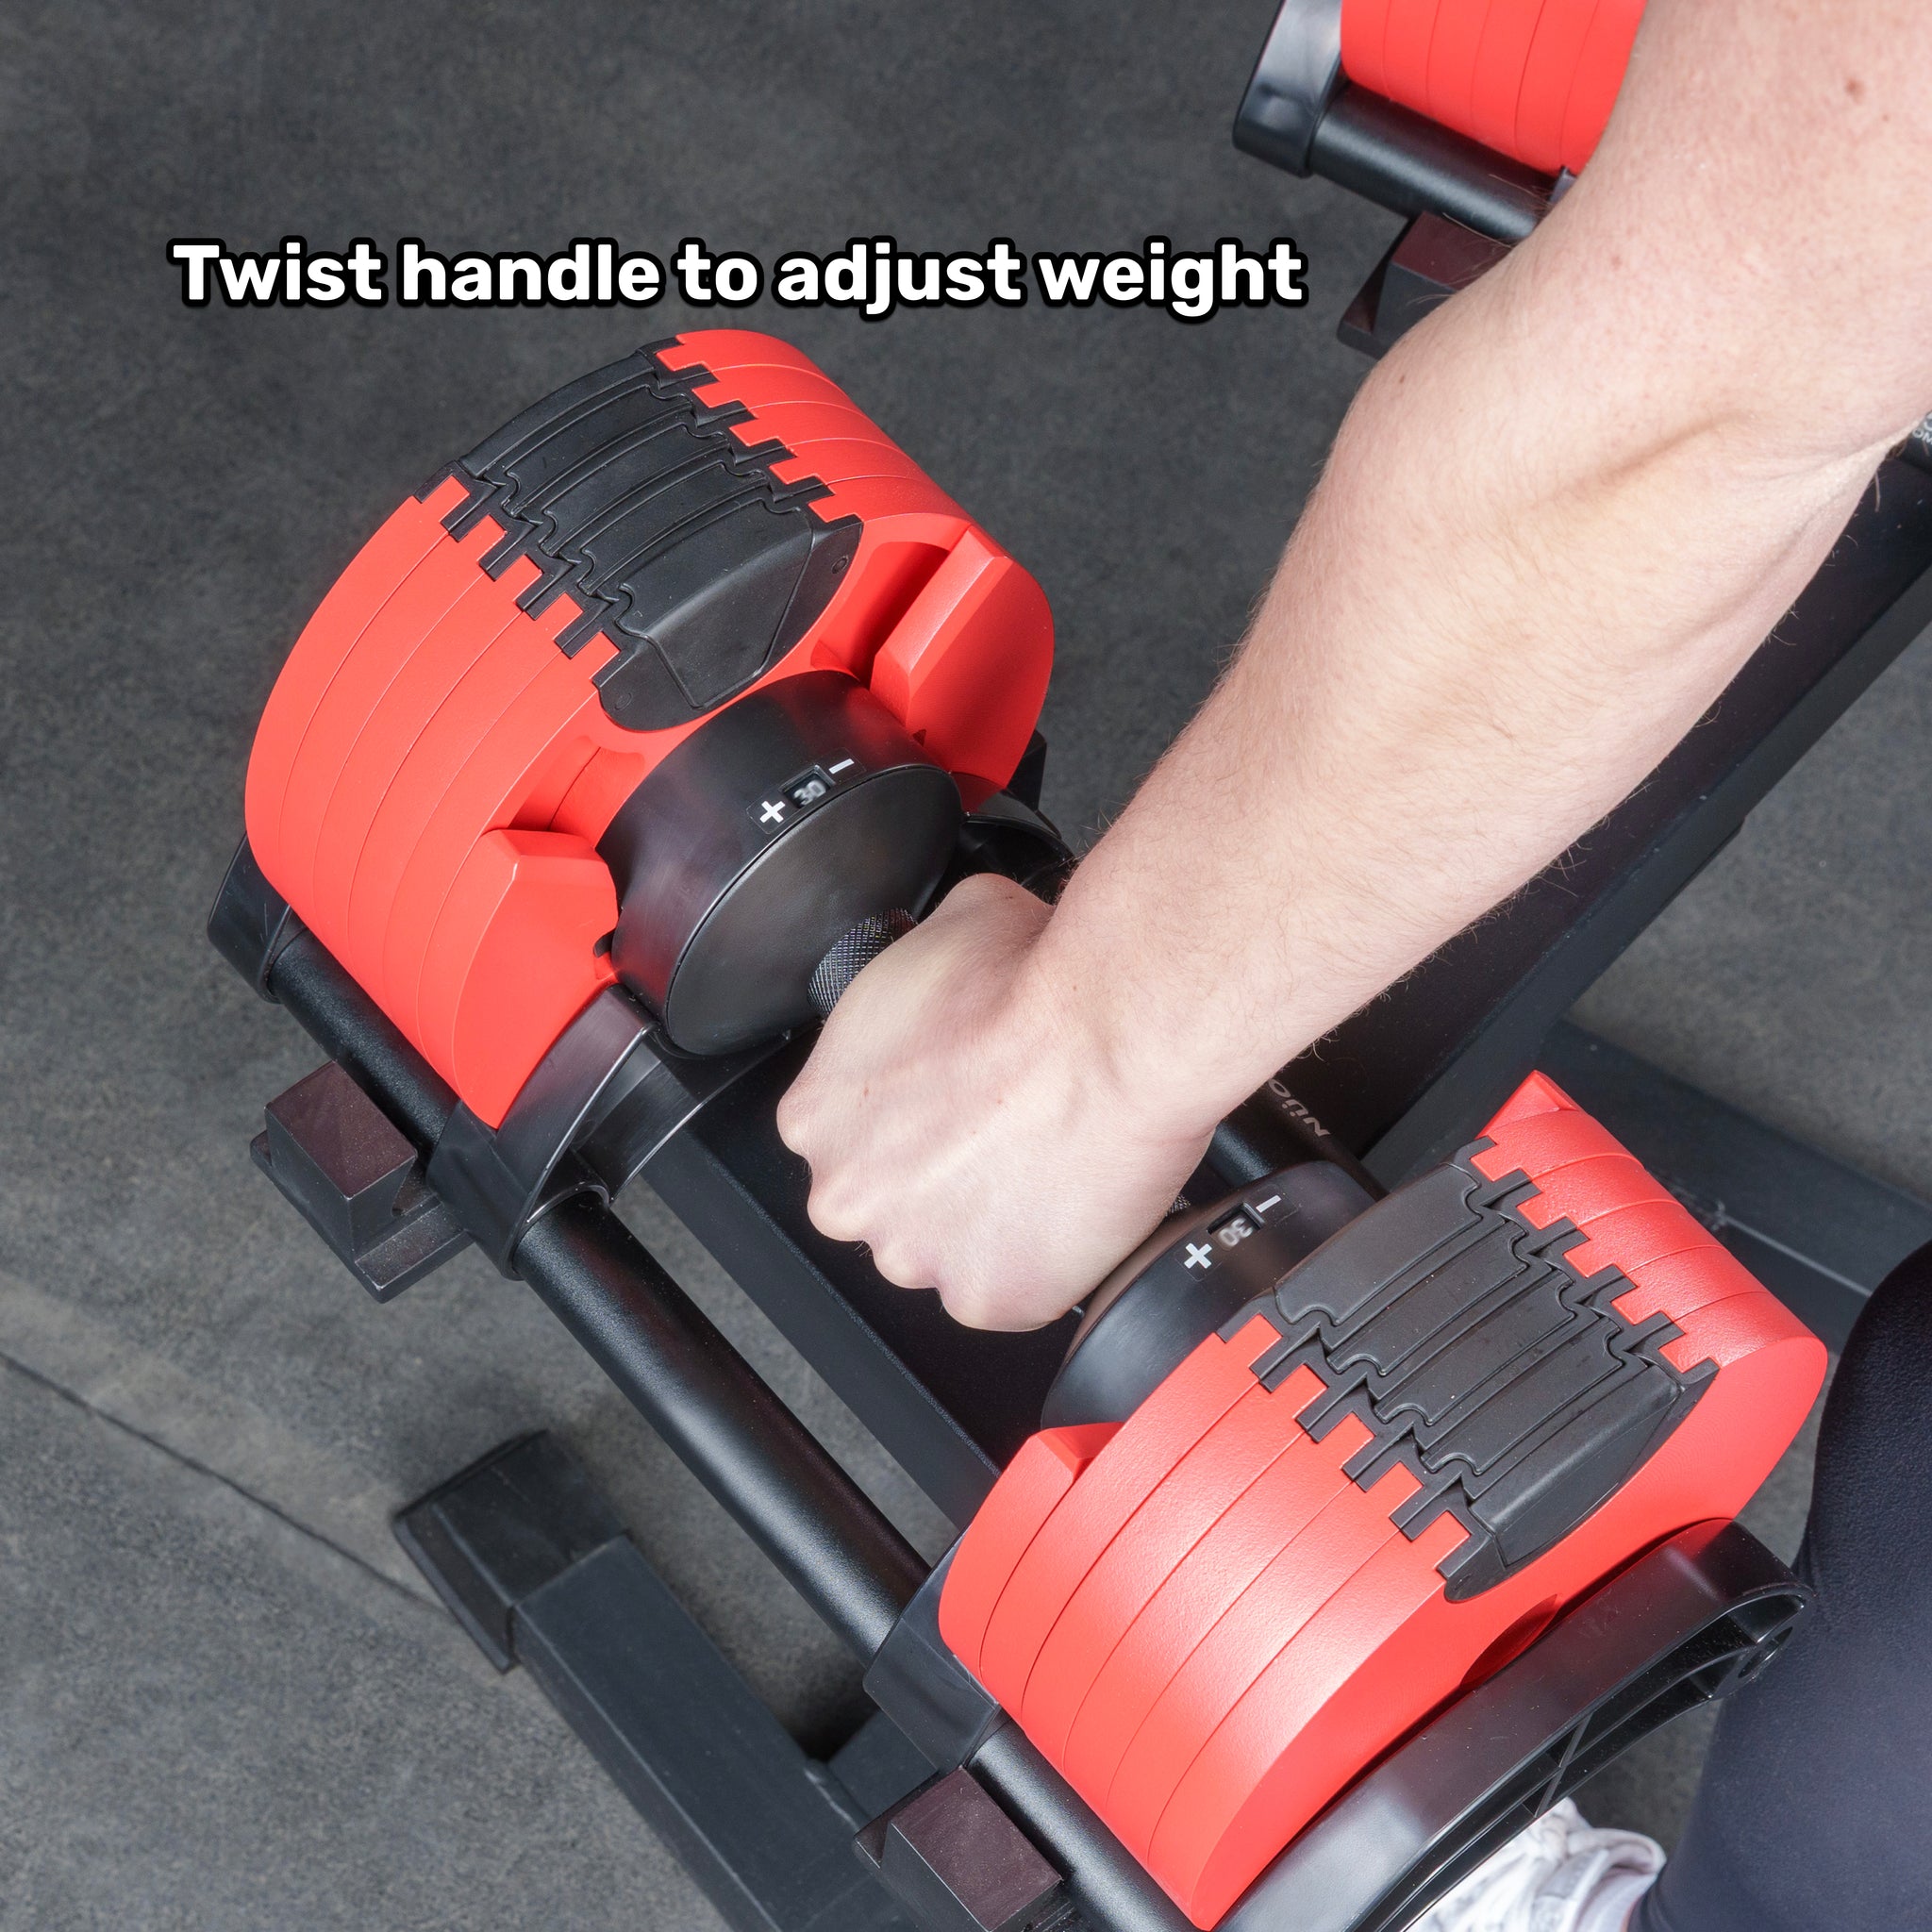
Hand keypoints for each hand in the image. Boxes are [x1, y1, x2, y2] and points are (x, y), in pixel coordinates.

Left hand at [775, 873, 1209, 1330]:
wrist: (1106, 1029)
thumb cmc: (1030, 981)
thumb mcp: (951, 927)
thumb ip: (926, 967)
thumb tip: (958, 950)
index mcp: (818, 1115)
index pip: (849, 1138)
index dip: (910, 1120)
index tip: (953, 1106)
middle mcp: (850, 1195)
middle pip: (889, 1205)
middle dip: (939, 1181)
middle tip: (1004, 1137)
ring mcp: (916, 1256)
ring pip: (947, 1254)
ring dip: (988, 1224)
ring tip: (1045, 1167)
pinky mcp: (988, 1298)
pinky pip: (1014, 1294)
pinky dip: (1045, 1263)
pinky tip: (1069, 1208)